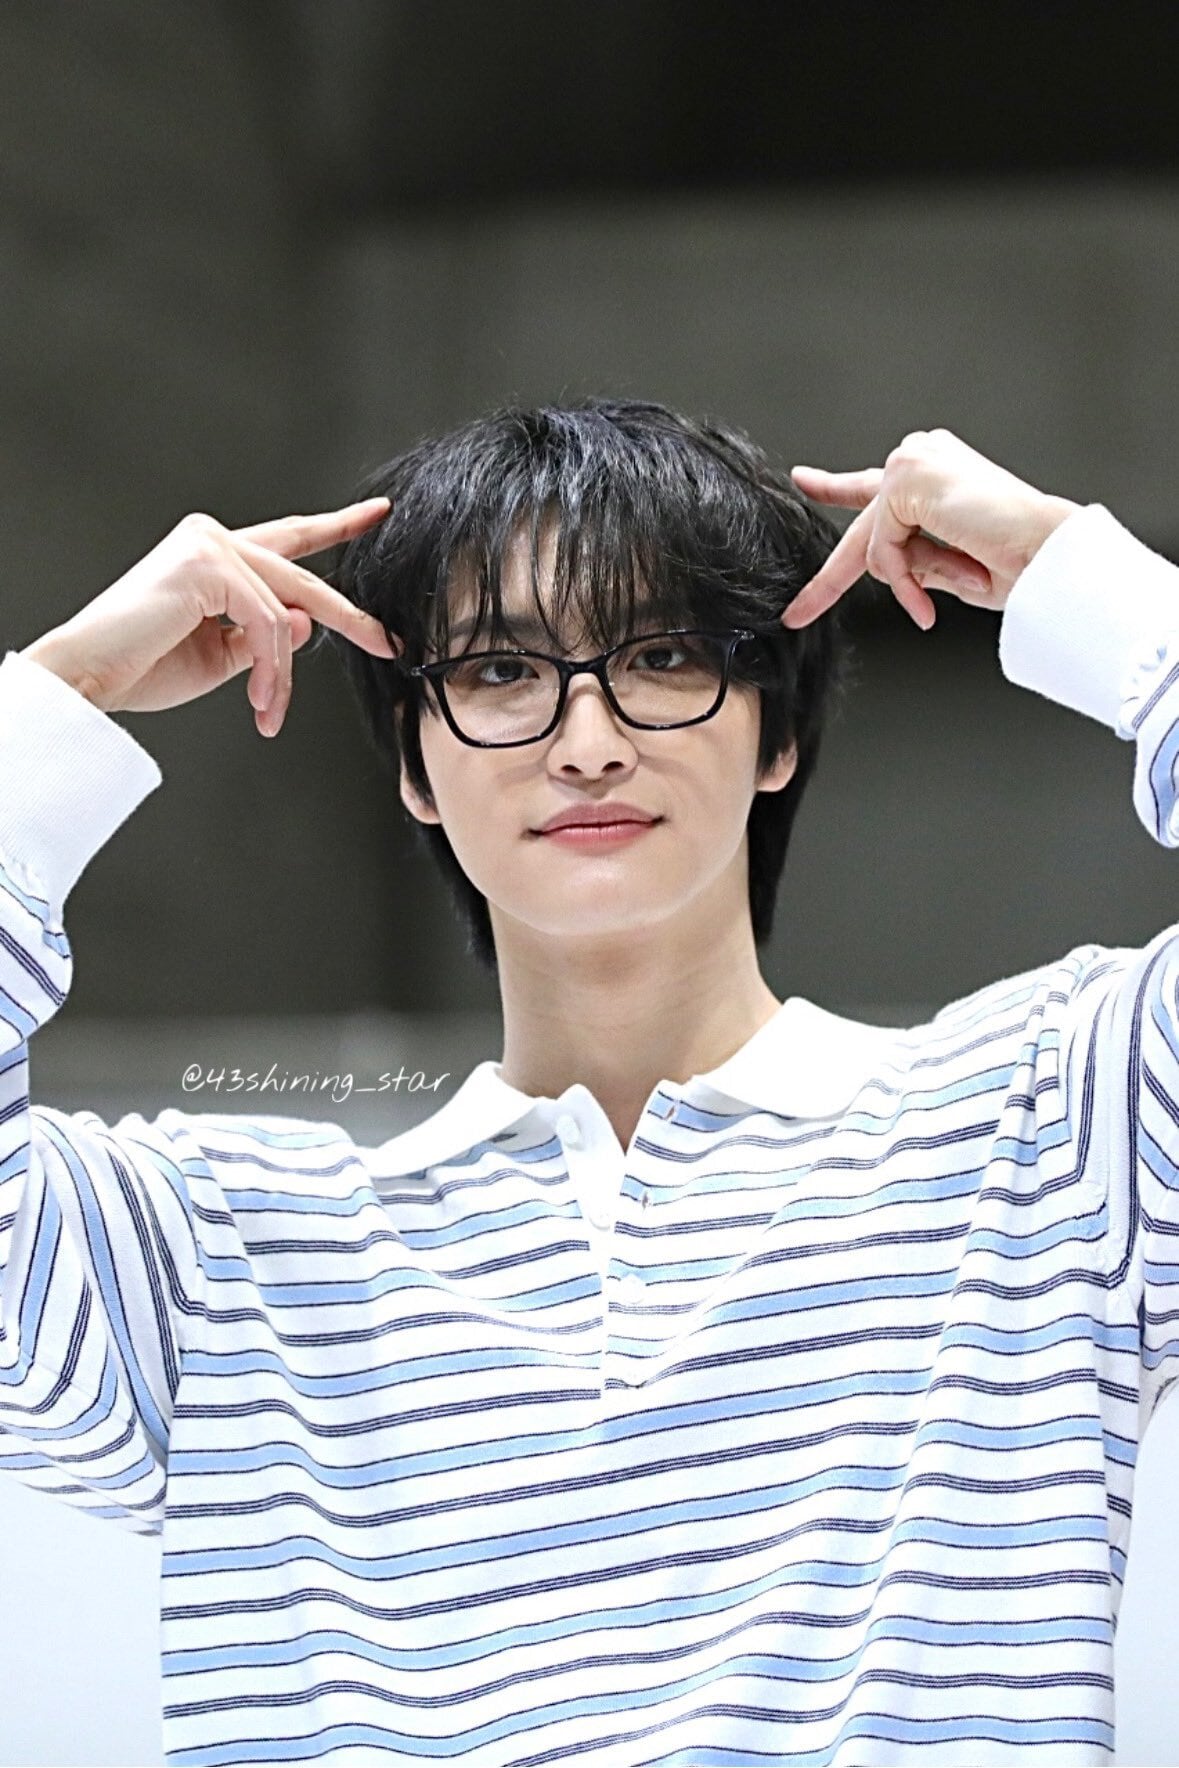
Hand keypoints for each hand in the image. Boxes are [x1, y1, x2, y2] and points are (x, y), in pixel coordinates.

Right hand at [20, 499, 399, 737]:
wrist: (88, 677)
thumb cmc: (141, 666)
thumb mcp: (223, 655)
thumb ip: (266, 636)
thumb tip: (309, 621)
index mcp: (215, 555)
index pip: (288, 538)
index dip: (336, 527)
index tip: (377, 514)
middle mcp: (212, 538)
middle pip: (300, 578)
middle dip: (349, 616)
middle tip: (386, 643)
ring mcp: (210, 545)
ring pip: (287, 611)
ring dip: (282, 673)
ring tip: (267, 709)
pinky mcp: (208, 564)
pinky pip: (268, 623)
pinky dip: (270, 668)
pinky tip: (256, 697)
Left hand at [783, 427, 1080, 631]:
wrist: (1048, 551)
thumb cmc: (1018, 558)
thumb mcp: (948, 565)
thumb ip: (912, 557)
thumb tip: (883, 567)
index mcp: (933, 472)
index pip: (873, 486)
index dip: (834, 487)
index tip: (804, 481)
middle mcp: (920, 455)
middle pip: (863, 525)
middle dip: (831, 580)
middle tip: (799, 613)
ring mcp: (912, 460)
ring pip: (873, 544)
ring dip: (909, 579)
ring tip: (968, 576)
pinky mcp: (906, 478)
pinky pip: (881, 548)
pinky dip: (907, 574)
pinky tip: (956, 569)